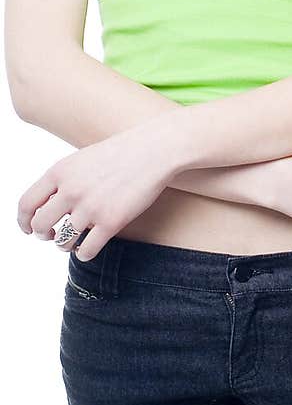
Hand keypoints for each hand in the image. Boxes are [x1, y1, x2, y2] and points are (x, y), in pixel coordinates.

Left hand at [17, 126, 173, 260]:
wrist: (154, 150)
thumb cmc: (119, 154)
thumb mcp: (81, 159)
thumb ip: (61, 180)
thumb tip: (44, 207)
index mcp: (59, 172)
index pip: (26, 204)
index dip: (23, 221)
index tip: (28, 229)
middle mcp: (71, 190)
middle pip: (41, 226)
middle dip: (44, 235)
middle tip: (51, 236)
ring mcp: (91, 207)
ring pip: (63, 242)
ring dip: (64, 246)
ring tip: (72, 242)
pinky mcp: (111, 222)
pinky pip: (86, 251)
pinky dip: (83, 254)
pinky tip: (88, 249)